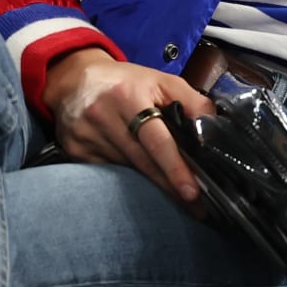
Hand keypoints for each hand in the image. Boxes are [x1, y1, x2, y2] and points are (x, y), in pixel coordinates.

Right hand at [42, 48, 214, 205]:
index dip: (174, 167)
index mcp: (128, 97)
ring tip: (176, 200)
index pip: (155, 139)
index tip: (191, 191)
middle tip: (196, 207)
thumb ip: (190, 99)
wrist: (73, 79)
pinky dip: (128, 182)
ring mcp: (87, 139)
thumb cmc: (124, 81)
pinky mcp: (76, 154)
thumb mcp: (159, 79)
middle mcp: (104, 118)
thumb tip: (213, 124)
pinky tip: (141, 188)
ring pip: (127, 172)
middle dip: (170, 186)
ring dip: (152, 188)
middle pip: (142, 162)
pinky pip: (109, 176)